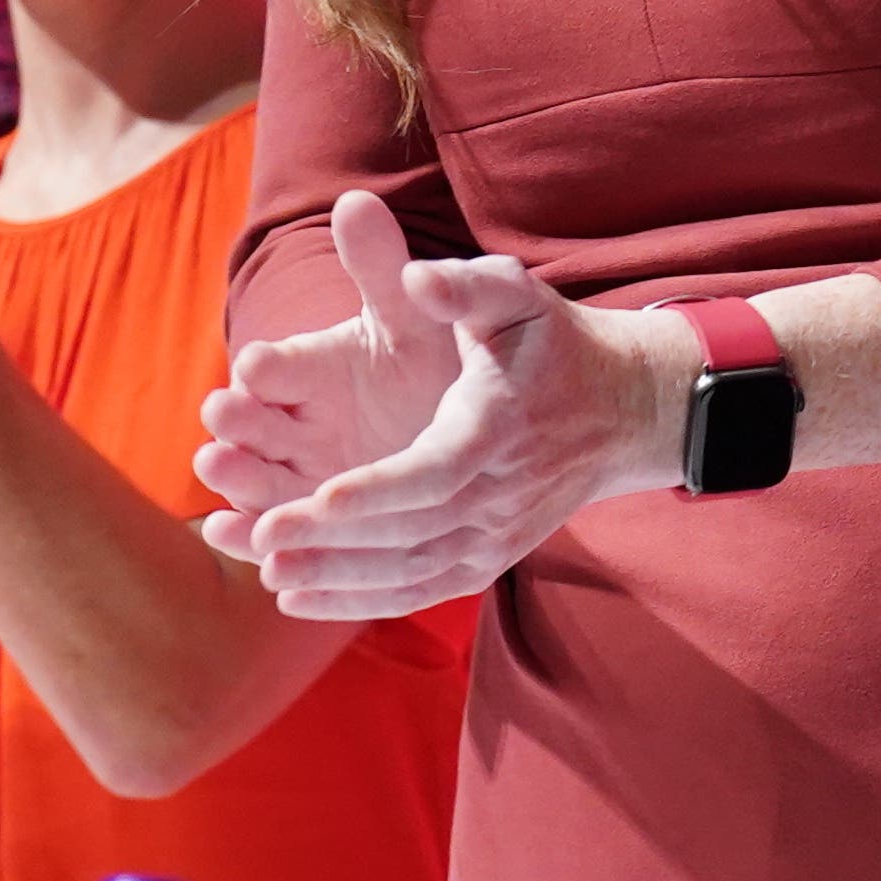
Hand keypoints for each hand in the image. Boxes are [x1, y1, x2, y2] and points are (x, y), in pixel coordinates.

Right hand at [192, 189, 472, 534]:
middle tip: (223, 419)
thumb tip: (357, 200)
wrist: (467, 427)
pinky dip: (244, 535)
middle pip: (249, 421)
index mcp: (308, 367)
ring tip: (218, 472)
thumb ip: (382, 267)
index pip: (274, 365)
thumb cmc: (431, 361)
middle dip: (234, 420)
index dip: (265, 366)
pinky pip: (268, 528)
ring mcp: (294, 472)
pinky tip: (232, 537)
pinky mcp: (303, 520)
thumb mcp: (411, 316)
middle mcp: (289, 419)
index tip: (258, 366)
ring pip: (252, 477)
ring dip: (232, 476)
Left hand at [219, 230, 690, 620]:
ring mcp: (496, 537)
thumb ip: (464, 286)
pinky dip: (362, 601)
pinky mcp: (489, 559)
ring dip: (338, 580)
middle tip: (260, 537)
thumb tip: (415, 279)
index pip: (435, 472)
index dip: (377, 489)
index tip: (318, 495)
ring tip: (267, 575)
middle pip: (411, 532)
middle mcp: (499, 496)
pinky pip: (421, 590)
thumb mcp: (515, 295)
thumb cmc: (552, 343)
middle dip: (334, 540)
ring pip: (411, 573)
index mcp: (497, 429)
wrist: (620, 410)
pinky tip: (299, 598)